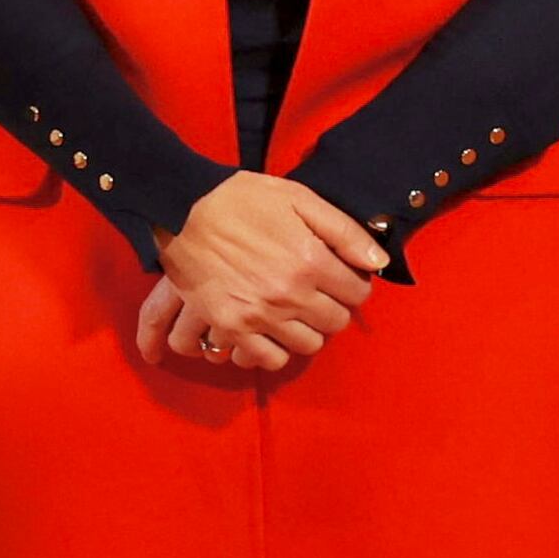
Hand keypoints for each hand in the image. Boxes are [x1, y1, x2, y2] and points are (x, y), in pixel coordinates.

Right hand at [136, 170, 389, 373]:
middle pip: (335, 322)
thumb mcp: (299, 199)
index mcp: (311, 261)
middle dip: (333, 307)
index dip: (353, 283)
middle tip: (316, 292)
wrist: (180, 209)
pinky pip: (269, 358)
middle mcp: (290, 294)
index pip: (358, 293)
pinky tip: (270, 331)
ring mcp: (259, 315)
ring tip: (294, 312)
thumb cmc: (240, 199)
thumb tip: (378, 262)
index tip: (339, 276)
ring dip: (307, 330)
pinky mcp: (231, 326)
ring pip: (307, 344)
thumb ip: (344, 231)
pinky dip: (275, 349)